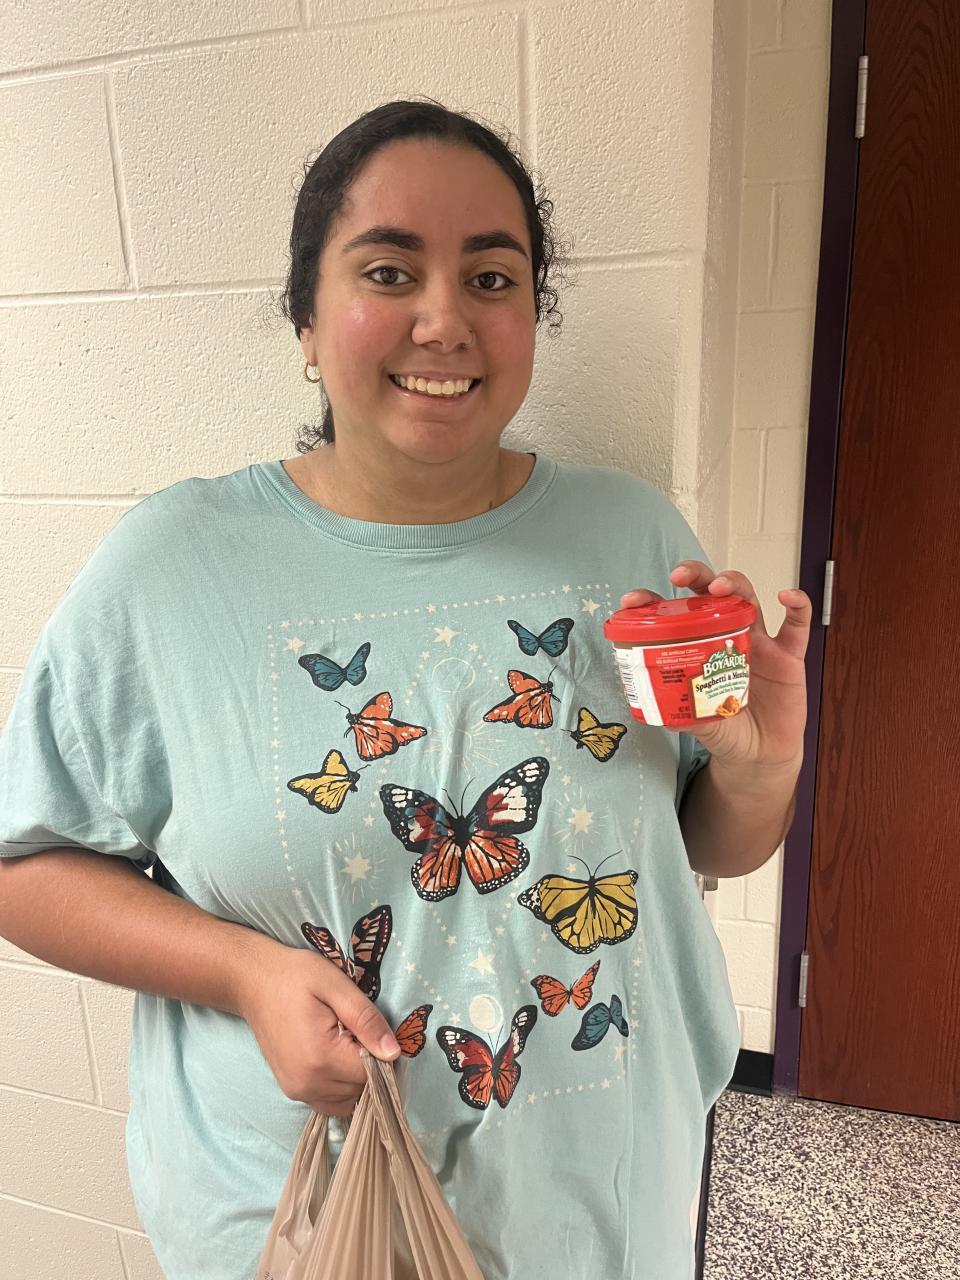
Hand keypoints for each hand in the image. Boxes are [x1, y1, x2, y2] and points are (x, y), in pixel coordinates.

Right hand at [235, 937, 400, 1115]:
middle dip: (369, 1064)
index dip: (383, 1053)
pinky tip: (336, 1057)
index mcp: (321, 1058)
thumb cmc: (295, 976)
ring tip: (345, 1043)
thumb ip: (366, 1019)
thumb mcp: (336, 985)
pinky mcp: (292, 1090)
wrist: (253, 982)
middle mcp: (307, 1083)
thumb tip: (394, 1052)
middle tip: (357, 1031)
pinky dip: (340, 1087)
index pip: (373, 1074)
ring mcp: (297, 1090)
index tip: (373, 1030)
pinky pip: (329, 1102)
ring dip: (355, 1078)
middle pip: (361, 1089)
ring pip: (348, 1101)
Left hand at [620, 562, 811, 769]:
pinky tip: (787, 596)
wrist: (760, 754)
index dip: (653, 601)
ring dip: (735, 584)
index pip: (674, 613)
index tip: (633, 600)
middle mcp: (727, 635)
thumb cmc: (726, 730)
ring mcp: (759, 642)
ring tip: (720, 586)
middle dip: (696, 575)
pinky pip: (797, 625)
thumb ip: (681, 712)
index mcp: (699, 646)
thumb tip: (656, 705)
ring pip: (749, 598)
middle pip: (712, 592)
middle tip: (680, 575)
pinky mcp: (788, 656)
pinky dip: (797, 606)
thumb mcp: (695, 721)